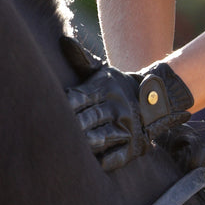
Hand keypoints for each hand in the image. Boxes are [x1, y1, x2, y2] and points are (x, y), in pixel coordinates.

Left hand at [62, 39, 193, 170]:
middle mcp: (116, 107)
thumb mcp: (102, 72)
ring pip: (104, 137)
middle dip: (74, 125)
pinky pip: (119, 157)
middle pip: (91, 118)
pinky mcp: (133, 146)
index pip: (80, 98)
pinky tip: (95, 163)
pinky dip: (107, 161)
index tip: (51, 109)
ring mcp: (126, 127)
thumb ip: (81, 61)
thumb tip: (63, 41)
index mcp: (104, 89)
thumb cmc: (114, 88)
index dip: (65, 105)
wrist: (153, 100)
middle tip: (56, 132)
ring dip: (88, 143)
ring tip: (73, 147)